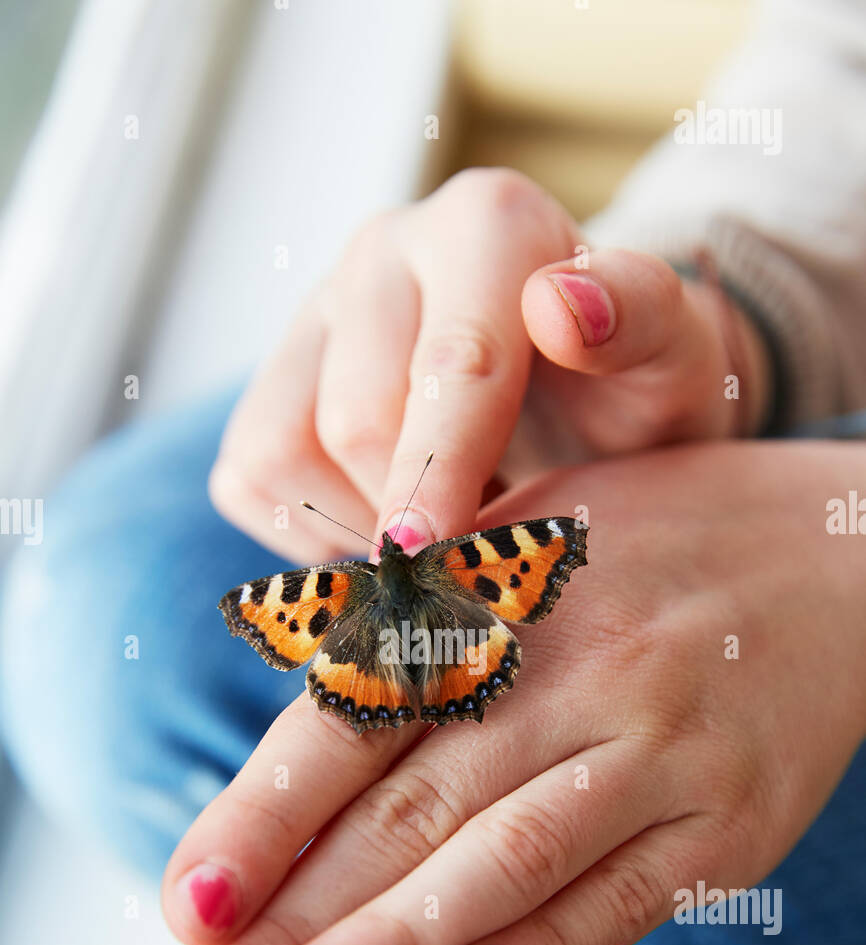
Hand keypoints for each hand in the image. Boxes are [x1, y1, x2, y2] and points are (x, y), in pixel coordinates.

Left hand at [153, 439, 865, 944]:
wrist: (837, 553)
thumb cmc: (642, 556)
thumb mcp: (517, 551)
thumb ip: (405, 643)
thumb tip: (280, 784)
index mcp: (496, 596)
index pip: (355, 721)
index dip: (264, 814)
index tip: (188, 905)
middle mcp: (572, 668)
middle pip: (411, 807)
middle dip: (298, 915)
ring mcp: (658, 744)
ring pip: (511, 854)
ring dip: (398, 941)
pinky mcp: (733, 817)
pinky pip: (632, 893)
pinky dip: (549, 944)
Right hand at [209, 168, 770, 565]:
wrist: (581, 393)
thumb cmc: (631, 388)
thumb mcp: (673, 361)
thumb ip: (642, 321)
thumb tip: (562, 305)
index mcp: (486, 226)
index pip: (450, 363)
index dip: (443, 473)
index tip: (435, 557)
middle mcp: (385, 249)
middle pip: (356, 422)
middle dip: (416, 517)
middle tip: (477, 564)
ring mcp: (317, 310)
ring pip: (280, 450)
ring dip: (357, 526)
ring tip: (436, 538)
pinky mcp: (275, 376)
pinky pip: (247, 474)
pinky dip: (307, 530)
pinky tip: (384, 526)